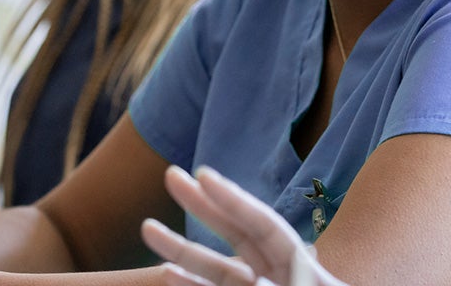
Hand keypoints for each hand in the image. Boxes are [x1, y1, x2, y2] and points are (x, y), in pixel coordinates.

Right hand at [141, 166, 345, 285]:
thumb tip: (254, 285)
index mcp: (304, 270)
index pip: (263, 226)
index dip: (234, 200)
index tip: (205, 176)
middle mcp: (278, 278)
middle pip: (237, 234)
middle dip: (203, 207)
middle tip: (171, 176)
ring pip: (216, 268)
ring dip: (182, 249)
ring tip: (147, 228)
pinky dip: (190, 285)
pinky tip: (167, 274)